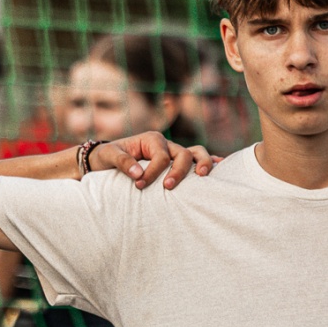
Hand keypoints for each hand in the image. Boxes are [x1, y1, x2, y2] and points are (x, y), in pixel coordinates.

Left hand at [89, 132, 215, 189]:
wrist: (107, 158)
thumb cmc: (108, 156)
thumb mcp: (109, 156)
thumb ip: (122, 162)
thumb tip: (138, 174)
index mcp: (151, 139)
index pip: (160, 156)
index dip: (153, 172)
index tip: (139, 185)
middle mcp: (165, 144)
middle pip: (182, 153)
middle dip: (179, 171)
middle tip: (168, 187)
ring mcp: (173, 151)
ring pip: (194, 153)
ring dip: (201, 163)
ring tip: (202, 176)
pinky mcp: (176, 161)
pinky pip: (195, 158)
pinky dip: (209, 161)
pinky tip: (220, 165)